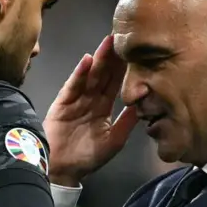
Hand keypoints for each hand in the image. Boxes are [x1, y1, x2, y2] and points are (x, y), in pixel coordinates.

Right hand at [43, 35, 134, 185]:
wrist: (62, 170)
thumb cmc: (87, 158)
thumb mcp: (114, 140)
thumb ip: (127, 122)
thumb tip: (143, 104)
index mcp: (103, 108)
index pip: (116, 83)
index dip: (125, 68)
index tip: (136, 51)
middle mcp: (90, 100)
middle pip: (104, 74)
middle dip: (113, 57)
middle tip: (124, 37)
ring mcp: (76, 99)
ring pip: (90, 76)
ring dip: (99, 59)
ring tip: (108, 42)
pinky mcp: (63, 103)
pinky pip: (73, 85)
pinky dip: (80, 73)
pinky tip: (88, 60)